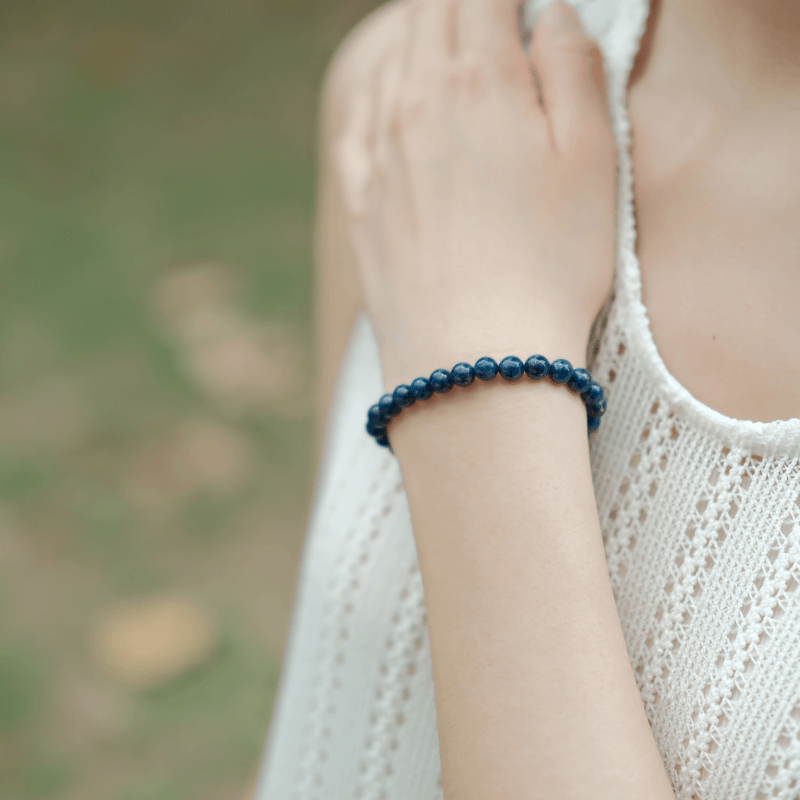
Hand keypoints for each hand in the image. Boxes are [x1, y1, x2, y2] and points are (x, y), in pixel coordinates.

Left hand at [336, 0, 615, 387]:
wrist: (472, 357)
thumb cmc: (549, 266)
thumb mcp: (593, 160)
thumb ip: (574, 69)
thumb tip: (549, 13)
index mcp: (482, 82)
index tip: (518, 2)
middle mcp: (418, 104)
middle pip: (429, 15)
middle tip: (482, 7)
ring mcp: (382, 155)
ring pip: (390, 63)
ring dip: (416, 35)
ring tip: (438, 27)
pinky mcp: (363, 204)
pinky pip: (355, 126)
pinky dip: (372, 92)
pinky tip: (384, 91)